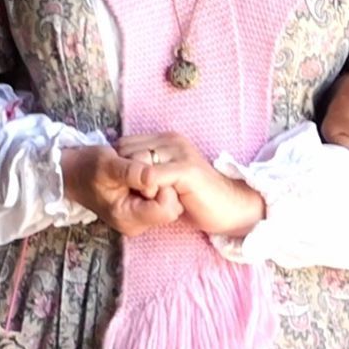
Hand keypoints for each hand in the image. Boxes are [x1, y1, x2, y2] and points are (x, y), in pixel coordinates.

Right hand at [60, 144, 183, 238]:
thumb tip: (153, 176)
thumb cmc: (88, 168)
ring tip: (140, 173)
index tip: (146, 172)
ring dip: (161, 184)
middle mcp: (137, 223)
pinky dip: (158, 185)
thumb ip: (130, 171)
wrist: (74, 174)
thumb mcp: (106, 164)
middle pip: (172, 207)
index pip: (166, 208)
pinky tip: (142, 176)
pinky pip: (164, 198)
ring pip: (171, 202)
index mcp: (128, 217)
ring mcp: (141, 219)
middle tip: (143, 172)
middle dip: (164, 185)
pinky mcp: (143, 210)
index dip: (162, 186)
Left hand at [116, 132, 265, 238]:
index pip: (124, 144)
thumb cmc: (195, 198)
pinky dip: (146, 189)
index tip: (127, 187)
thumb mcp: (165, 181)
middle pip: (126, 150)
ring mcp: (180, 152)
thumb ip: (147, 172)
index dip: (120, 166)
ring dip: (135, 184)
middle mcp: (171, 140)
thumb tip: (120, 173)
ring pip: (137, 162)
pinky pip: (152, 176)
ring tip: (147, 198)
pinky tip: (154, 200)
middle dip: (124, 174)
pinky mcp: (186, 169)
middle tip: (137, 194)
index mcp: (165, 140)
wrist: (229, 208)